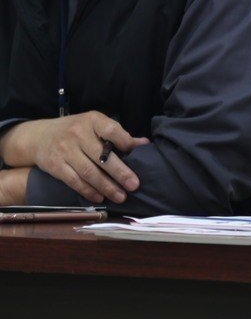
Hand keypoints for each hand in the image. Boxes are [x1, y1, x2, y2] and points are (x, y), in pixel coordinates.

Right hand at [0, 113, 148, 204]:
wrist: (39, 136)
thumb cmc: (76, 130)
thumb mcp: (95, 125)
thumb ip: (118, 135)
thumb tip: (144, 143)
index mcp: (92, 121)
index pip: (111, 130)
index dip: (124, 142)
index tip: (135, 154)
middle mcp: (78, 134)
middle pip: (102, 156)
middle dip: (120, 172)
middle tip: (134, 185)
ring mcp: (65, 150)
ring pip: (88, 172)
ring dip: (106, 187)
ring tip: (121, 197)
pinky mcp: (55, 165)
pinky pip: (74, 181)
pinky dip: (88, 191)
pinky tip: (100, 198)